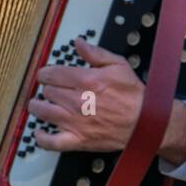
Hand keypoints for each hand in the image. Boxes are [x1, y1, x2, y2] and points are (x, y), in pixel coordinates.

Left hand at [29, 37, 185, 158]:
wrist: (147, 122)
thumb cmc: (134, 95)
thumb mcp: (118, 66)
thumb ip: (96, 53)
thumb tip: (78, 42)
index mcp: (85, 80)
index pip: (50, 74)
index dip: (46, 73)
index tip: (48, 75)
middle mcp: (76, 100)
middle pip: (46, 91)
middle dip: (47, 89)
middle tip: (51, 90)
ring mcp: (75, 121)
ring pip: (42, 111)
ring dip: (38, 107)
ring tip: (40, 105)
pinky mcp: (78, 139)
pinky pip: (52, 142)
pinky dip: (42, 138)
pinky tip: (39, 133)